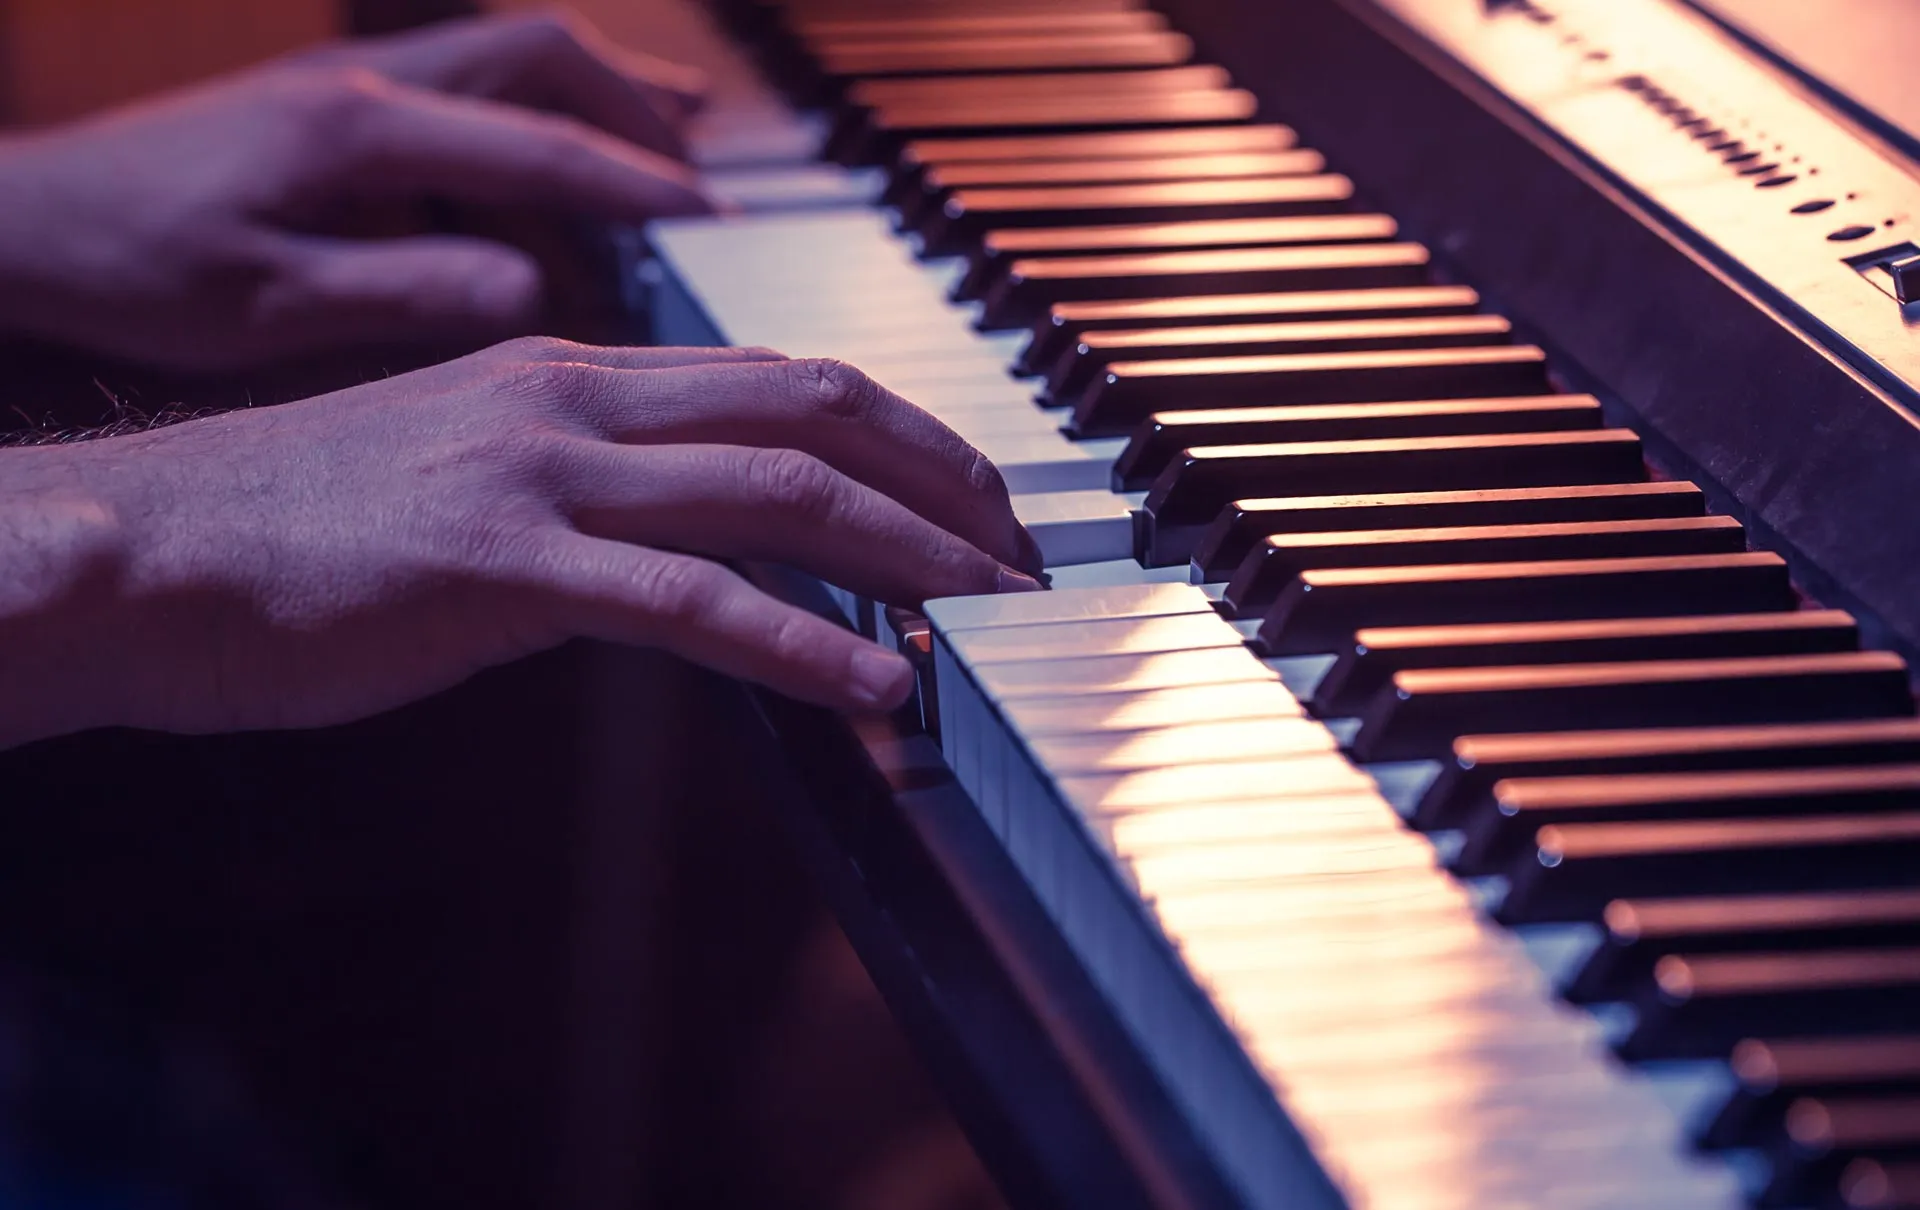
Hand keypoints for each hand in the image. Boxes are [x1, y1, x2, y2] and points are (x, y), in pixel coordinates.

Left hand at [0, 12, 713, 372]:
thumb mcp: (267, 305)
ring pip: (511, 51)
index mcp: (356, 131)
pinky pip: (469, 78)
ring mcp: (350, 81)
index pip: (537, 144)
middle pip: (542, 56)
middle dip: (638, 115)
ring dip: (600, 93)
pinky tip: (568, 150)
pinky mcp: (335, 101)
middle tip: (703, 186)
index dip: (635, 186)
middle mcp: (364, 82)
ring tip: (680, 142)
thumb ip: (404, 289)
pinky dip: (542, 106)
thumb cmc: (132, 266)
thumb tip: (532, 290)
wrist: (28, 220)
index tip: (710, 223)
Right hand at [0, 342, 1043, 747]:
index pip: (782, 379)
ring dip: (910, 552)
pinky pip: (694, 602)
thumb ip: (588, 492)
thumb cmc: (302, 527)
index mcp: (573, 371)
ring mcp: (544, 475)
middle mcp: (575, 397)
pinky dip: (806, 644)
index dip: (903, 432)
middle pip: (815, 411)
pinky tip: (878, 684)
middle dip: (944, 477)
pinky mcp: (505, 569)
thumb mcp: (471, 477)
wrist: (150, 549)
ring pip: (780, 493)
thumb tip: (689, 543)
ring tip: (993, 610)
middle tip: (1023, 550)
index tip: (975, 495)